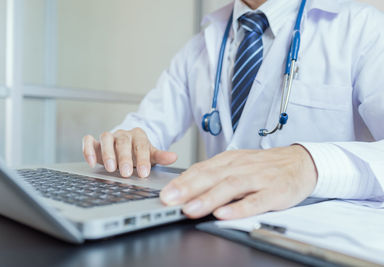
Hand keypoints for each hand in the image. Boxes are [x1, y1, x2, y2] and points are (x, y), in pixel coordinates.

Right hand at [82, 128, 176, 177]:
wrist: (127, 146)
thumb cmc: (138, 152)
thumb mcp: (151, 154)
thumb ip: (161, 156)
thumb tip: (173, 157)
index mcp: (139, 136)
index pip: (141, 145)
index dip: (142, 159)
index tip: (144, 173)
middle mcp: (123, 134)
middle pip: (123, 142)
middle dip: (125, 158)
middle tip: (127, 173)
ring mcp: (109, 137)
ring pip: (106, 138)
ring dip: (107, 153)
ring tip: (111, 169)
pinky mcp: (96, 142)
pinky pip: (89, 140)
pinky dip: (88, 149)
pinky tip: (92, 162)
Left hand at [160, 145, 316, 219]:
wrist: (300, 162)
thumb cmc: (264, 165)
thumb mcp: (238, 163)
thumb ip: (216, 174)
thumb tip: (187, 186)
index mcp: (230, 160)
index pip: (202, 169)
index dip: (182, 181)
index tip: (166, 193)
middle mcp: (242, 167)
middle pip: (212, 177)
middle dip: (188, 188)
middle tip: (169, 200)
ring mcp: (259, 178)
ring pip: (230, 187)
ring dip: (209, 198)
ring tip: (190, 209)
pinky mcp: (275, 192)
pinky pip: (256, 200)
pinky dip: (239, 207)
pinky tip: (224, 214)